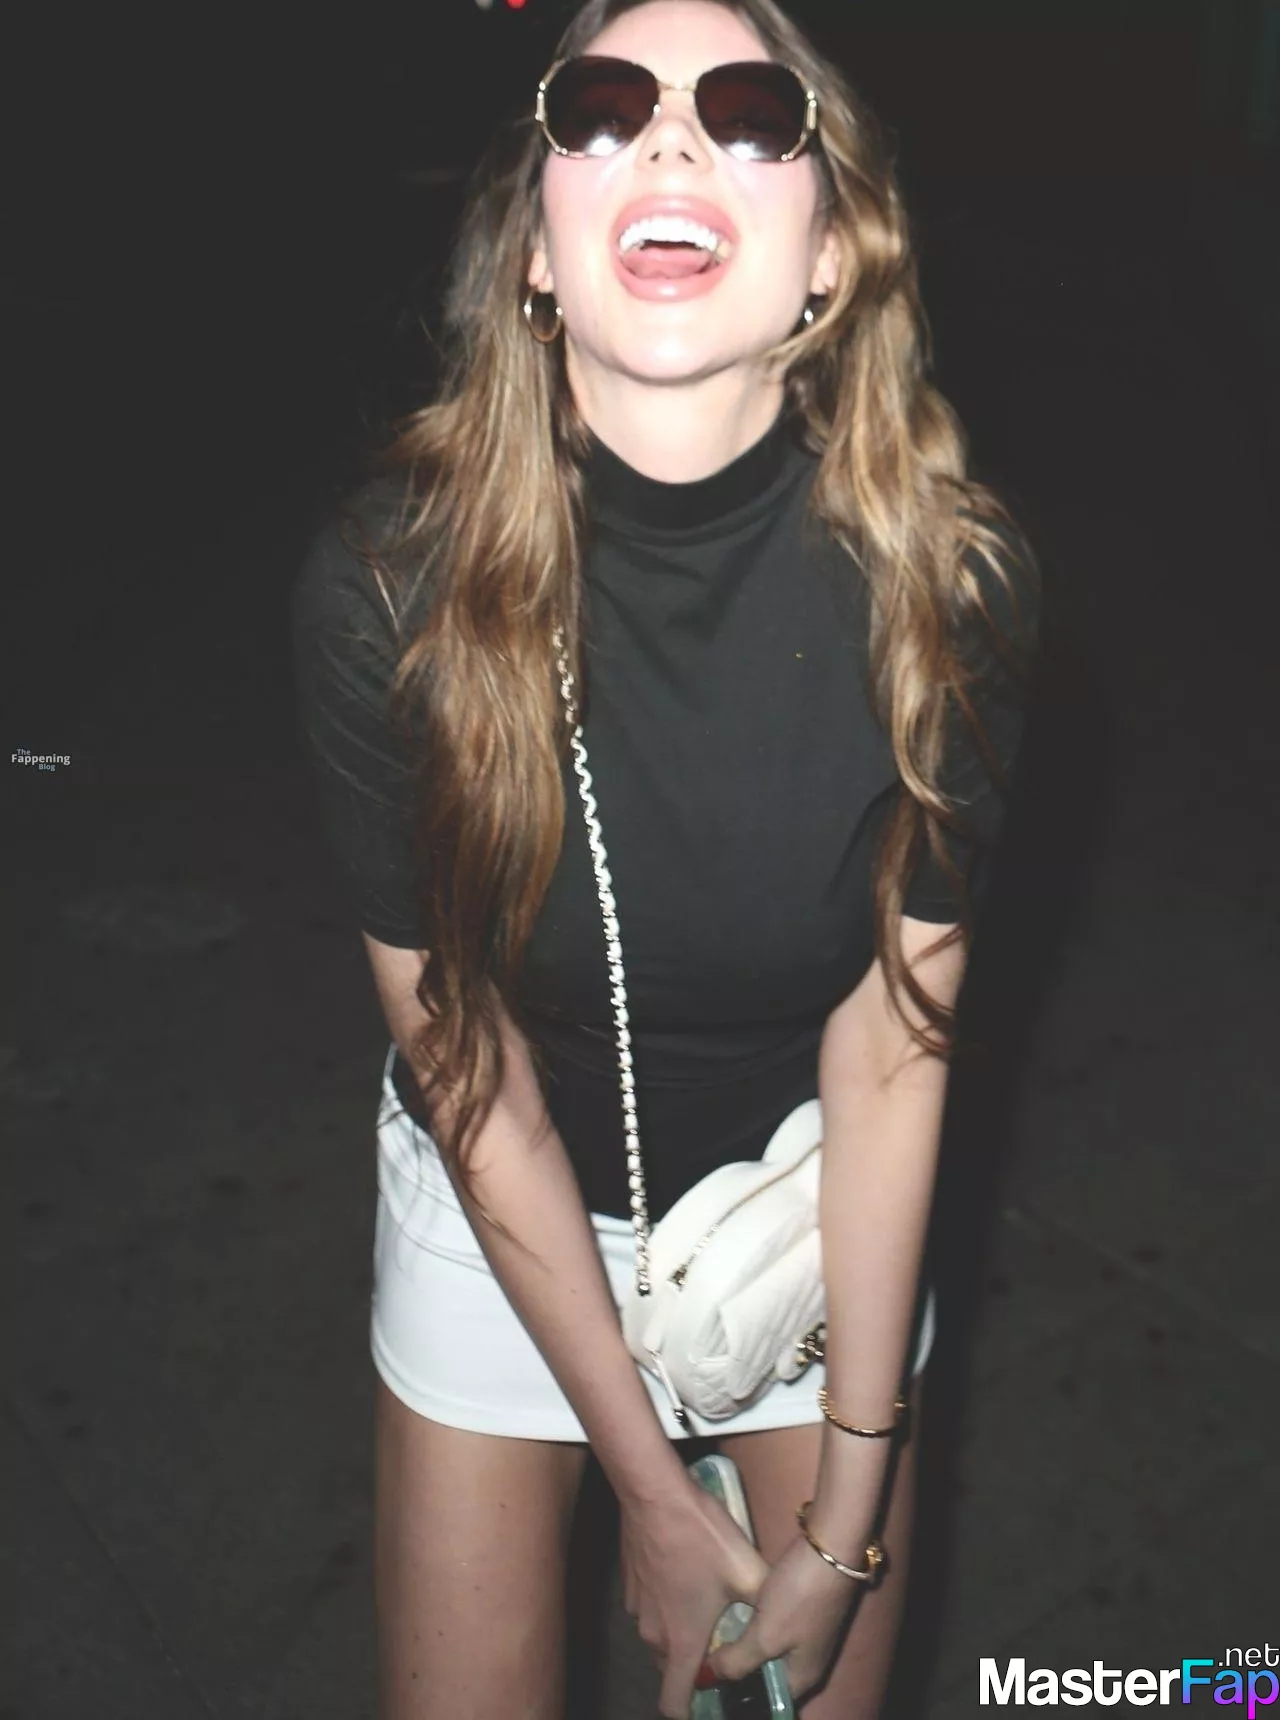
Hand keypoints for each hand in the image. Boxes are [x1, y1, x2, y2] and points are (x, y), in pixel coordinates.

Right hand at [619, 1477, 768, 1718]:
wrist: (654, 1493)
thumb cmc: (701, 1537)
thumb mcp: (747, 1571)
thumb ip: (764, 1606)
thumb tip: (779, 1622)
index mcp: (681, 1642)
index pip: (673, 1705)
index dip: (691, 1712)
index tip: (712, 1699)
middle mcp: (653, 1635)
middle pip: (671, 1670)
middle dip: (695, 1666)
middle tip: (722, 1643)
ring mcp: (636, 1610)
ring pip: (661, 1638)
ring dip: (681, 1633)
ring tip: (708, 1606)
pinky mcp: (629, 1587)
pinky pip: (651, 1611)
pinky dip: (667, 1607)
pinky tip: (687, 1576)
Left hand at [708, 1532, 859, 1703]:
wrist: (832, 1546)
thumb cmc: (800, 1597)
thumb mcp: (766, 1635)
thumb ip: (738, 1660)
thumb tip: (712, 1675)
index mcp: (802, 1677)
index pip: (766, 1698)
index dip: (738, 1691)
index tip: (709, 1676)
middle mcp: (807, 1661)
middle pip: (766, 1672)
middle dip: (739, 1663)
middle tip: (708, 1652)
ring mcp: (807, 1633)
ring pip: (768, 1647)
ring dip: (745, 1641)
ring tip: (715, 1632)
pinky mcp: (803, 1609)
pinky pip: (773, 1625)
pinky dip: (755, 1621)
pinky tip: (735, 1609)